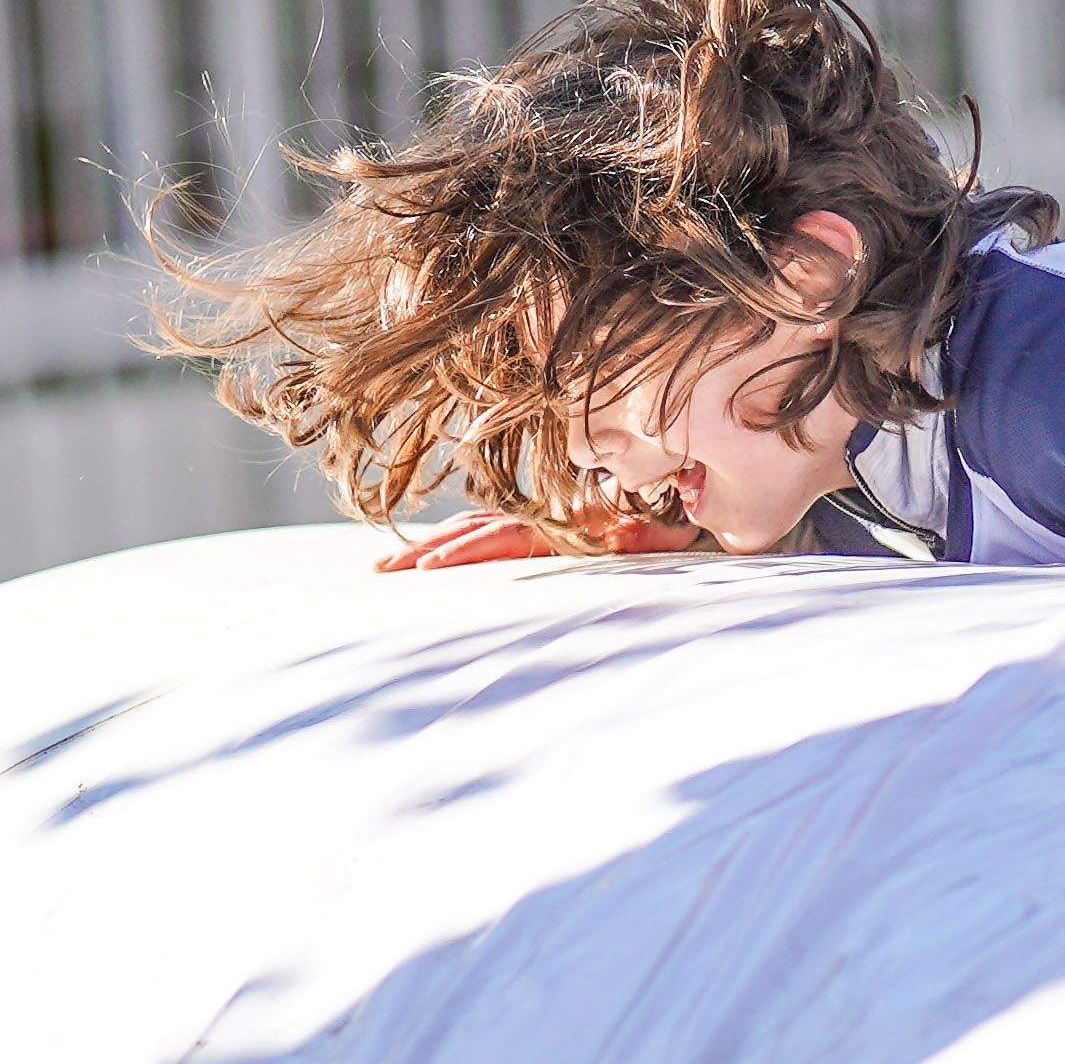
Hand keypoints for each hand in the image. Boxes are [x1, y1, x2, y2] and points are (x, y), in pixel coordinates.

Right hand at [376, 509, 701, 571]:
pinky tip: (429, 555)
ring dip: (431, 547)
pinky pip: (487, 530)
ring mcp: (536, 521)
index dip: (465, 550)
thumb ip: (648, 532)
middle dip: (428, 552)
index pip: (502, 536)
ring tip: (387, 567)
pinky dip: (454, 540)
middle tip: (383, 573)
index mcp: (560, 522)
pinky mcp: (538, 528)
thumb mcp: (664, 529)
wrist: (681, 490)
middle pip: (473, 531)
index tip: (429, 570)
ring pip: (473, 528)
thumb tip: (628, 532)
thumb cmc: (675, 518)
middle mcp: (541, 518)